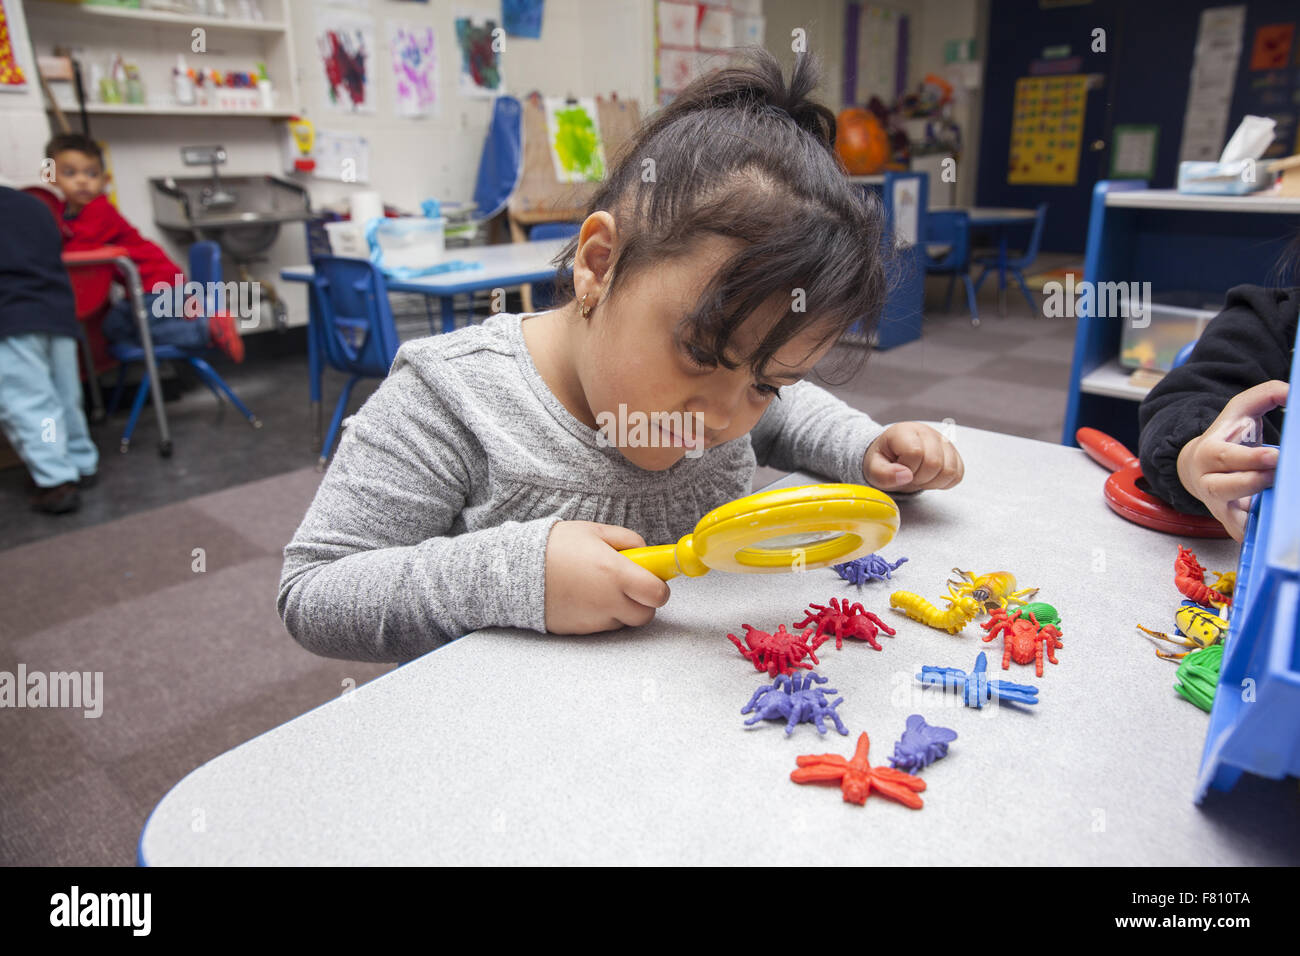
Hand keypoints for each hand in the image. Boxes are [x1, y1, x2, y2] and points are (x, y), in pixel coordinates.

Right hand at [543, 521, 670, 633]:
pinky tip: (585, 597)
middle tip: (629, 584)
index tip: (653, 578)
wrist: (514, 570)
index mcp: (615, 573)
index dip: (659, 587)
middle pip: (646, 614)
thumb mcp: (594, 531)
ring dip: (621, 608)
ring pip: (623, 622)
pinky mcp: (580, 630)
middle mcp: (608, 601)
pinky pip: (602, 627)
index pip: (658, 594)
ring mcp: (594, 619)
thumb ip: (627, 540)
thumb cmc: (553, 547)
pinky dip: (601, 615)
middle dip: (643, 601)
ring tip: (600, 587)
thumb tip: (645, 552)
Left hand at [863, 422, 963, 492]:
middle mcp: (927, 432)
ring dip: (931, 482)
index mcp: (904, 431)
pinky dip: (943, 483)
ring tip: (917, 476)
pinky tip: (929, 477)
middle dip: (919, 478)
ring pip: (949, 471)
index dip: (906, 469)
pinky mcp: (954, 454)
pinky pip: (957, 475)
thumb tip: (905, 475)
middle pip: (934, 463)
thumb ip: (883, 474)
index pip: (915, 453)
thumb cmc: (883, 461)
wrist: (893, 457)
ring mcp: (943, 442)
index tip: (898, 470)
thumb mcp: (873, 469)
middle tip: (907, 475)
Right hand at [1176, 380, 1286, 541]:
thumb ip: (1266, 395)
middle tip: (1279, 474)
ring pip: (1232, 518)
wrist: (1198, 468)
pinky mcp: (1231, 524)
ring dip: (1256, 515)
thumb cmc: (1226, 437)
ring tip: (1281, 504)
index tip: (1275, 456)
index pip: (1225, 457)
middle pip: (1224, 488)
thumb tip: (1293, 392)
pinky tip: (1278, 530)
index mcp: (1207, 453)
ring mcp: (1218, 507)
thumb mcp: (1240, 411)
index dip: (1249, 458)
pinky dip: (1258, 536)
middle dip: (1253, 483)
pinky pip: (1243, 535)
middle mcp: (1208, 483)